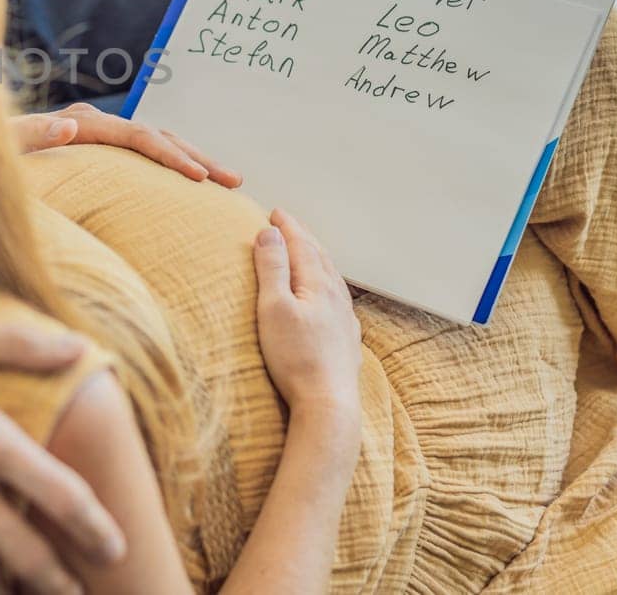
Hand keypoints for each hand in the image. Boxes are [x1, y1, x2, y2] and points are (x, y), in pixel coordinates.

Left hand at [11, 102, 242, 187]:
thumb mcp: (3, 147)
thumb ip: (32, 133)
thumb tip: (74, 122)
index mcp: (79, 123)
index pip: (138, 136)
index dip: (172, 156)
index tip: (201, 179)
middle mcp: (91, 123)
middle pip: (156, 135)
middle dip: (197, 157)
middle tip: (234, 182)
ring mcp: (95, 135)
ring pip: (154, 143)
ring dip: (190, 159)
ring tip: (225, 183)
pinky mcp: (95, 151)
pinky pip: (140, 155)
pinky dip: (168, 165)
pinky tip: (187, 185)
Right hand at [252, 209, 362, 420]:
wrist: (328, 404)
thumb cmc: (296, 358)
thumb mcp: (274, 307)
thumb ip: (272, 267)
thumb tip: (270, 233)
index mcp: (318, 284)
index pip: (302, 244)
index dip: (287, 226)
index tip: (275, 212)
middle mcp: (337, 297)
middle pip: (320, 257)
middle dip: (303, 238)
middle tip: (287, 225)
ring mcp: (344, 319)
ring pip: (332, 278)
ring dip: (317, 259)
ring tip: (306, 252)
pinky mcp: (346, 339)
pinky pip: (337, 299)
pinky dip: (327, 285)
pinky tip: (327, 296)